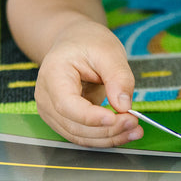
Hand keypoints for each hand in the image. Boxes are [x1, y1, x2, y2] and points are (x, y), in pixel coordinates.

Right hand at [34, 20, 141, 146]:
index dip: (91, 117)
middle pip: (74, 125)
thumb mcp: (108, 51)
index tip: (116, 118)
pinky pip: (83, 135)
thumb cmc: (88, 42)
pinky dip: (105, 137)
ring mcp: (52, 111)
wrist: (74, 42)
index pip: (67, 104)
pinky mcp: (63, 120)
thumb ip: (117, 77)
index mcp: (53, 74)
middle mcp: (46, 97)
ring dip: (108, 138)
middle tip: (135, 123)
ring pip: (79, 136)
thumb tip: (123, 105)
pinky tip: (124, 131)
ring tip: (135, 130)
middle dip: (107, 130)